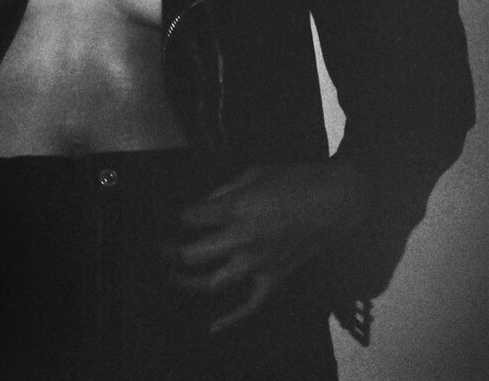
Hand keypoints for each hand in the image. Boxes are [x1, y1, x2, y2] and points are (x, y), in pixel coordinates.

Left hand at [162, 161, 370, 333]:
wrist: (337, 202)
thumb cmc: (297, 179)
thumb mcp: (256, 172)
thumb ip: (225, 190)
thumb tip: (203, 203)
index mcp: (236, 208)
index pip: (190, 218)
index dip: (176, 217)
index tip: (173, 217)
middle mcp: (242, 239)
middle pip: (192, 255)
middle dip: (169, 253)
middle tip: (161, 248)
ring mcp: (258, 264)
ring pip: (212, 284)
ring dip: (186, 283)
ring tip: (172, 275)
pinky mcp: (274, 280)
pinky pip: (249, 306)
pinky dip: (230, 320)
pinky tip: (212, 327)